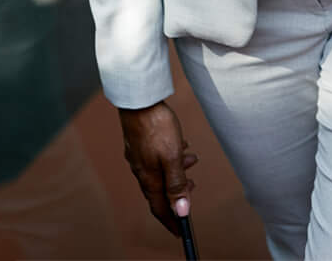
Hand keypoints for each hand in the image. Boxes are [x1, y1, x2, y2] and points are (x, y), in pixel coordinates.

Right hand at [116, 100, 198, 235]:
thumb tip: (182, 211)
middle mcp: (141, 170)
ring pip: (160, 171)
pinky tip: (180, 146)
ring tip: (192, 160)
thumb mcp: (172, 158)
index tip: (180, 231)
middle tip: (193, 188)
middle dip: (178, 193)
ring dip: (178, 170)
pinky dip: (171, 157)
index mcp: (148, 178)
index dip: (170, 221)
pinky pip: (157, 157)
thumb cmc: (156, 127)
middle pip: (160, 190)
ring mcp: (138, 156)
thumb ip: (177, 184)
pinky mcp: (140, 143)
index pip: (159, 208)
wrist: (139, 100)